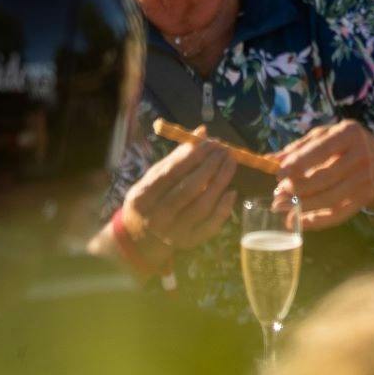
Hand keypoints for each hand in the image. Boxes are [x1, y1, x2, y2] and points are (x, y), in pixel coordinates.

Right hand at [119, 135, 239, 254]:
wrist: (141, 238)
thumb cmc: (150, 199)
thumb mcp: (153, 177)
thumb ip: (176, 157)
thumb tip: (202, 132)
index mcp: (144, 197)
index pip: (171, 173)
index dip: (194, 156)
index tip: (211, 142)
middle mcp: (157, 217)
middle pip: (189, 189)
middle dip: (210, 167)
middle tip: (225, 150)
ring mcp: (174, 232)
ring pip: (202, 205)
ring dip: (221, 182)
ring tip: (231, 163)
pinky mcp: (189, 242)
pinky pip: (210, 225)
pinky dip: (223, 208)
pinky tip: (232, 191)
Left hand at [272, 120, 373, 229]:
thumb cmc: (343, 146)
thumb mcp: (324, 137)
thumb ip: (298, 147)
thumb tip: (270, 160)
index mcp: (349, 133)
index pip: (321, 149)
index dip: (299, 163)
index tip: (278, 174)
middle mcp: (361, 155)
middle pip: (324, 177)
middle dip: (297, 188)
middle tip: (278, 195)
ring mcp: (365, 178)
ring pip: (330, 199)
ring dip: (302, 206)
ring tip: (282, 208)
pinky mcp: (365, 197)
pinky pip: (338, 214)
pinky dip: (316, 221)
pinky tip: (298, 222)